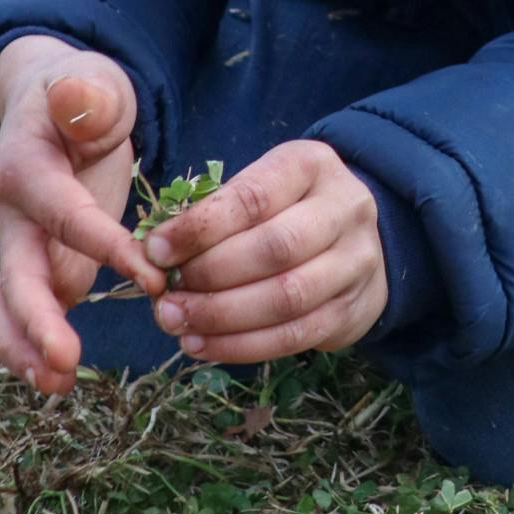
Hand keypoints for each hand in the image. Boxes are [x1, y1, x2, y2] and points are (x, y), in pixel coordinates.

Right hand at [0, 36, 165, 394]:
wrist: (57, 104)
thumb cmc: (85, 96)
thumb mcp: (95, 84)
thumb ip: (90, 96)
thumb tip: (77, 98)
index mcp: (24, 168)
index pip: (64, 215)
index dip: (103, 246)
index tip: (149, 275)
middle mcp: (12, 214)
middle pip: (15, 275)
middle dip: (36, 321)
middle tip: (66, 361)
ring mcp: (20, 246)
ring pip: (6, 307)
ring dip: (26, 349)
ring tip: (59, 386)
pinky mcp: (38, 265)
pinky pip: (25, 314)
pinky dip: (34, 348)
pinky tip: (61, 379)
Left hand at [146, 140, 386, 361]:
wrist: (357, 235)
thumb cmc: (289, 206)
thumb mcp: (261, 186)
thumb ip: (217, 213)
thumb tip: (156, 254)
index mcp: (312, 166)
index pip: (254, 198)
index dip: (200, 228)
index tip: (156, 250)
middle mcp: (344, 210)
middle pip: (275, 249)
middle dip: (211, 276)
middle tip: (166, 297)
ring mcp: (356, 262)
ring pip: (287, 298)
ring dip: (222, 317)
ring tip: (177, 324)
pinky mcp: (353, 310)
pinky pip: (295, 336)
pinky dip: (242, 346)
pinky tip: (203, 345)